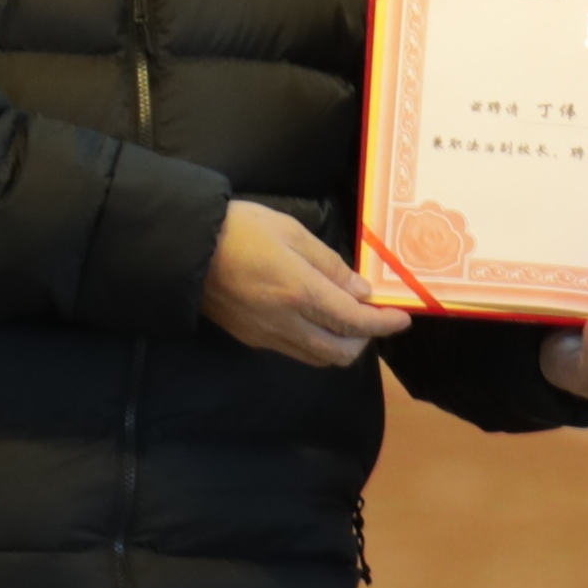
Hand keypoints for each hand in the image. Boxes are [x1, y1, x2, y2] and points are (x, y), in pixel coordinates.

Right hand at [201, 201, 399, 370]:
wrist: (184, 247)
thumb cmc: (240, 229)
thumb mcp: (291, 232)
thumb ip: (330, 265)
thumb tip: (360, 291)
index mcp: (300, 293)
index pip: (355, 322)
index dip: (384, 324)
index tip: (402, 318)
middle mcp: (287, 324)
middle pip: (341, 352)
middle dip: (365, 340)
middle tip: (372, 316)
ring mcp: (267, 337)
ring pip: (318, 358)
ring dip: (341, 345)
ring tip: (346, 319)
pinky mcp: (252, 339)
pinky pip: (296, 351)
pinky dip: (316, 343)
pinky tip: (314, 319)